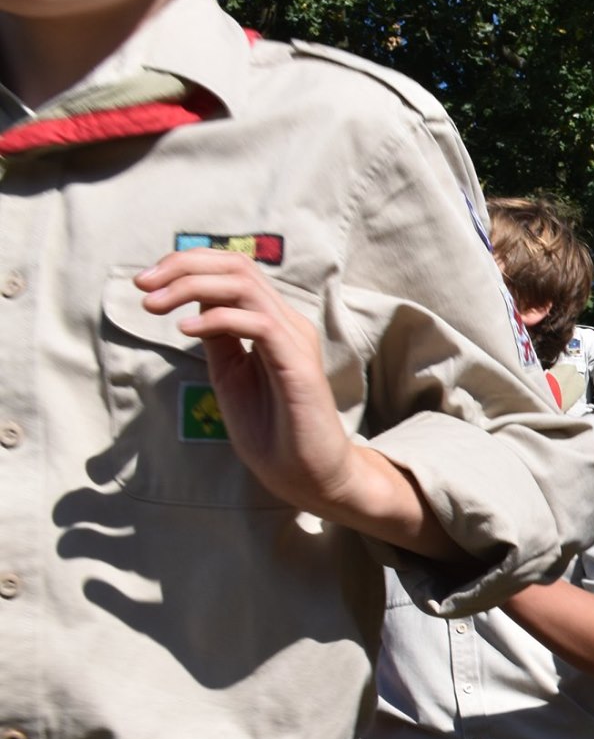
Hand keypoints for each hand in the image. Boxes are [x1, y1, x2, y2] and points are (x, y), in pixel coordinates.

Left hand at [133, 250, 357, 516]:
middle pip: (238, 266)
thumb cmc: (272, 431)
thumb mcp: (231, 374)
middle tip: (142, 285)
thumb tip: (193, 304)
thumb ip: (217, 338)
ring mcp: (295, 340)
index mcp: (273, 322)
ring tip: (155, 306)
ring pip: (244, 286)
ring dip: (191, 287)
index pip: (234, 269)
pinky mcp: (299, 364)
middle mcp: (287, 323)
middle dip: (182, 266)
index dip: (188, 264)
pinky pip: (257, 324)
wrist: (306, 474)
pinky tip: (185, 330)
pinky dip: (216, 319)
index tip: (146, 282)